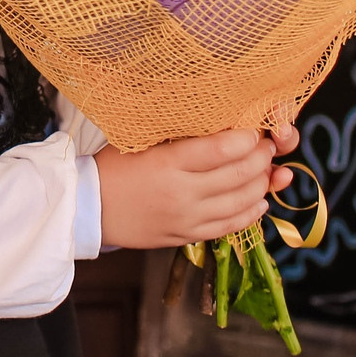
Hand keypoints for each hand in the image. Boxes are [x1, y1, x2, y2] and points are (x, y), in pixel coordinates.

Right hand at [95, 122, 299, 250]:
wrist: (88, 208)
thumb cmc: (111, 167)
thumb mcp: (140, 140)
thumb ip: (177, 134)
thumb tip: (215, 121)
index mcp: (168, 163)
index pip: (222, 149)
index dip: (247, 139)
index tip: (255, 129)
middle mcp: (182, 193)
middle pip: (238, 175)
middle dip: (261, 159)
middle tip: (268, 146)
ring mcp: (186, 218)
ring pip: (240, 203)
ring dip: (261, 185)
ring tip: (267, 171)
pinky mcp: (186, 236)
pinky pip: (229, 227)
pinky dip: (250, 214)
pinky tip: (260, 202)